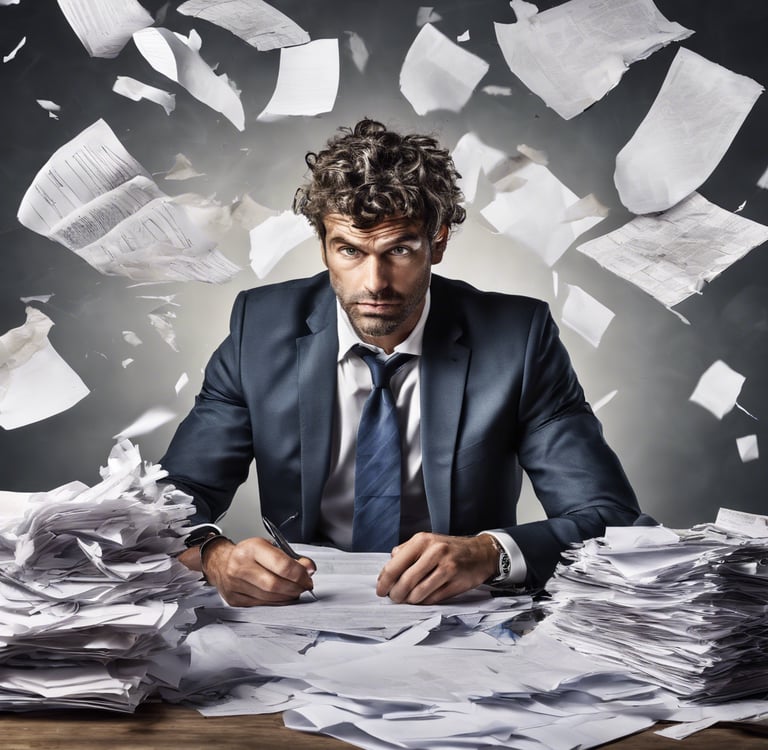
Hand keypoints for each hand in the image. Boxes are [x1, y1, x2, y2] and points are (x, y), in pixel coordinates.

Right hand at [179, 536, 315, 606]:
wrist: (220, 562)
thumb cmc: (249, 554)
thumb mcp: (269, 547)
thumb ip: (290, 557)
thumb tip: (309, 569)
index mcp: (252, 548)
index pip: (281, 564)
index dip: (300, 573)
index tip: (308, 575)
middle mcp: (241, 566)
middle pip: (276, 585)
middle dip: (295, 587)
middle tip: (304, 585)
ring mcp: (235, 585)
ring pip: (269, 598)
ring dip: (288, 596)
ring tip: (295, 590)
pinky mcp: (234, 599)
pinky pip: (261, 605)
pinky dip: (276, 602)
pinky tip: (282, 597)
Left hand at [375, 532, 496, 604]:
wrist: (479, 553)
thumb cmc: (449, 549)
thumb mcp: (426, 541)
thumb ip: (404, 552)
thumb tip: (386, 571)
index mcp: (422, 540)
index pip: (395, 565)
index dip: (384, 581)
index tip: (381, 590)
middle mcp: (434, 552)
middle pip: (405, 581)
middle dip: (396, 594)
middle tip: (394, 598)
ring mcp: (446, 567)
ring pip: (418, 593)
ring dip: (409, 600)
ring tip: (408, 598)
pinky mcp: (456, 582)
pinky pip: (432, 598)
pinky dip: (423, 601)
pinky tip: (423, 597)